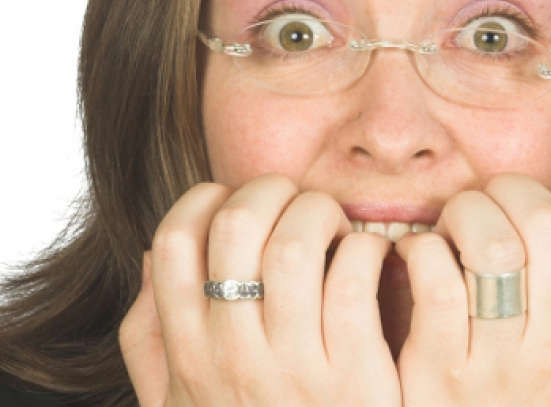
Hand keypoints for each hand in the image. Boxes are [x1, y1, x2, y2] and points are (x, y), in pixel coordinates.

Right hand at [119, 174, 401, 406]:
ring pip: (297, 244)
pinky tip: (374, 258)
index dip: (208, 200)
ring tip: (339, 227)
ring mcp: (294, 367)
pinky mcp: (356, 379)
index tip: (239, 201)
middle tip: (299, 203)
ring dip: (323, 214)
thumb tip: (151, 261)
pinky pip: (354, 280)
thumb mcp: (176, 403)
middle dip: (272, 192)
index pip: (176, 239)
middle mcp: (232, 354)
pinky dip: (367, 250)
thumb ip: (150, 338)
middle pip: (238, 224)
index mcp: (188, 351)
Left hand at [395, 173, 550, 405]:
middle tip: (490, 204)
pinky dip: (421, 250)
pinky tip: (416, 257)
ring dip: (465, 213)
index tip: (546, 213)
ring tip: (451, 227)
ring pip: (490, 243)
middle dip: (512, 191)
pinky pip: (434, 279)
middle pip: (544, 221)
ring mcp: (493, 361)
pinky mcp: (434, 372)